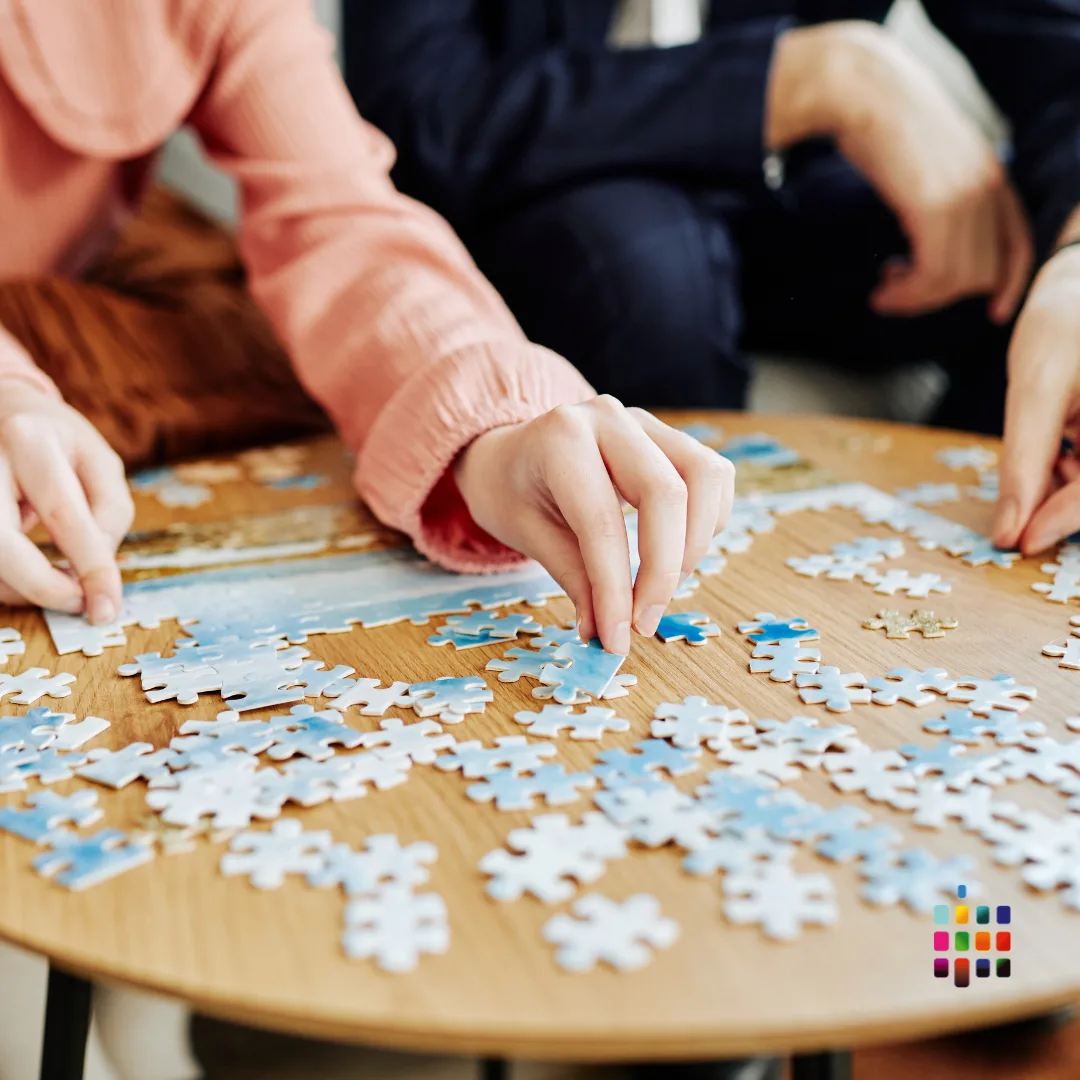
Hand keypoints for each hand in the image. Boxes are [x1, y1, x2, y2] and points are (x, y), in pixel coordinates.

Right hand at [0, 379, 132, 621]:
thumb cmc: (57, 439)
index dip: (90, 569)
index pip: (63, 516)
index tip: (106, 608)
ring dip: (22, 589)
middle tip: (77, 604)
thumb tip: (96, 573)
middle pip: (1, 545)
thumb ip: (109, 513)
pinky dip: (8, 581)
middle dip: (42, 588)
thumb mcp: (100, 461)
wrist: (0, 410)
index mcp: (29, 441)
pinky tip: (32, 574)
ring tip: (60, 584)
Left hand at [453, 397, 734, 654]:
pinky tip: (678, 550)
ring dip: (695, 543)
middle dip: (663, 570)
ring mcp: (645, 422)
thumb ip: (574, 579)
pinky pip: (712, 475)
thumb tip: (606, 634)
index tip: (619, 638)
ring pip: (704, 477)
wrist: (508, 452)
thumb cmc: (512, 492)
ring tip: (663, 585)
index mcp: (561, 438)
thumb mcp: (528, 535)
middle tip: (644, 622)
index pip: (602, 521)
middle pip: (665, 494)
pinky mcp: (670, 435)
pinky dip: (708, 519)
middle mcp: (609, 418)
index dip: (615, 588)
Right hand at [767, 22, 1031, 321]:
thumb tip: (930, 233)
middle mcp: (987, 188)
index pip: (1016, 243)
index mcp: (991, 176)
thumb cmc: (885, 126)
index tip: (995, 311)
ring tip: (887, 292)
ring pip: (956, 279)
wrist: (866, 94)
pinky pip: (933, 272)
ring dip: (917, 299)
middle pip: (982, 273)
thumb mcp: (929, 162)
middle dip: (939, 297)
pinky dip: (908, 292)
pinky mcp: (936, 206)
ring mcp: (964, 197)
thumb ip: (943, 193)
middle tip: (899, 293)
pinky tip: (884, 286)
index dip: (1010, 283)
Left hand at [993, 246, 1079, 552]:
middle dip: (1062, 506)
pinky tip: (1061, 449)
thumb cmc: (1066, 321)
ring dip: (1066, 488)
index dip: (1062, 519)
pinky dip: (1073, 470)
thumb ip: (1025, 460)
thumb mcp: (1035, 386)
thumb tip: (1008, 528)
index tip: (1019, 541)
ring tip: (1050, 452)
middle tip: (1019, 518)